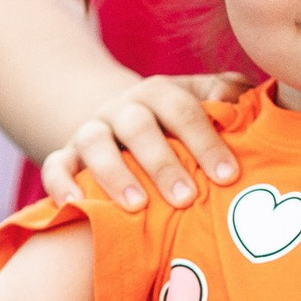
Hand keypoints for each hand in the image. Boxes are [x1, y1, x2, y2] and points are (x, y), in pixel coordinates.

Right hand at [39, 73, 249, 213]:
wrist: (122, 125)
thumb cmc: (178, 126)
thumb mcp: (202, 103)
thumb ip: (229, 97)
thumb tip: (245, 99)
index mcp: (161, 93)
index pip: (184, 109)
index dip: (206, 141)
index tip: (228, 176)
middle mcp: (123, 108)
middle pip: (139, 126)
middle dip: (163, 162)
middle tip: (187, 199)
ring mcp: (91, 130)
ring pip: (95, 143)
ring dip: (114, 174)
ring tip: (136, 206)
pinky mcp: (65, 154)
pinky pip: (55, 166)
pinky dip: (62, 184)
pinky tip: (78, 206)